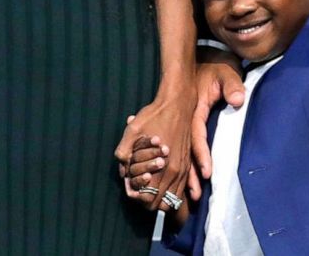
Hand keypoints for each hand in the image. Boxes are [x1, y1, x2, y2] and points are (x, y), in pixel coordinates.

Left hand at [114, 83, 194, 212]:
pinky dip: (171, 193)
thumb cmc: (154, 115)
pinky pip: (181, 189)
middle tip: (138, 191)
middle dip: (148, 201)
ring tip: (148, 188)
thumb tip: (121, 167)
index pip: (149, 199)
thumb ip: (124, 150)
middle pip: (161, 204)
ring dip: (160, 199)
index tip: (131, 190)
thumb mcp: (133, 130)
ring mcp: (183, 169)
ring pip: (173, 199)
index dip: (138, 198)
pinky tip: (161, 185)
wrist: (178, 104)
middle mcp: (175, 172)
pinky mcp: (187, 164)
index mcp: (161, 167)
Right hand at [187, 58, 244, 195]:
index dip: (201, 154)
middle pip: (185, 150)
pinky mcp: (187, 124)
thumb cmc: (216, 65)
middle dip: (189, 173)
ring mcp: (185, 122)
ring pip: (183, 152)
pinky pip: (185, 147)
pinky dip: (186, 164)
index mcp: (194, 108)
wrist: (202, 58)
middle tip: (193, 195)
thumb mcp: (227, 72)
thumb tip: (238, 100)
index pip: (197, 134)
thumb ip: (233, 85)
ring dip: (186, 173)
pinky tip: (186, 180)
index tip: (206, 172)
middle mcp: (187, 118)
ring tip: (189, 195)